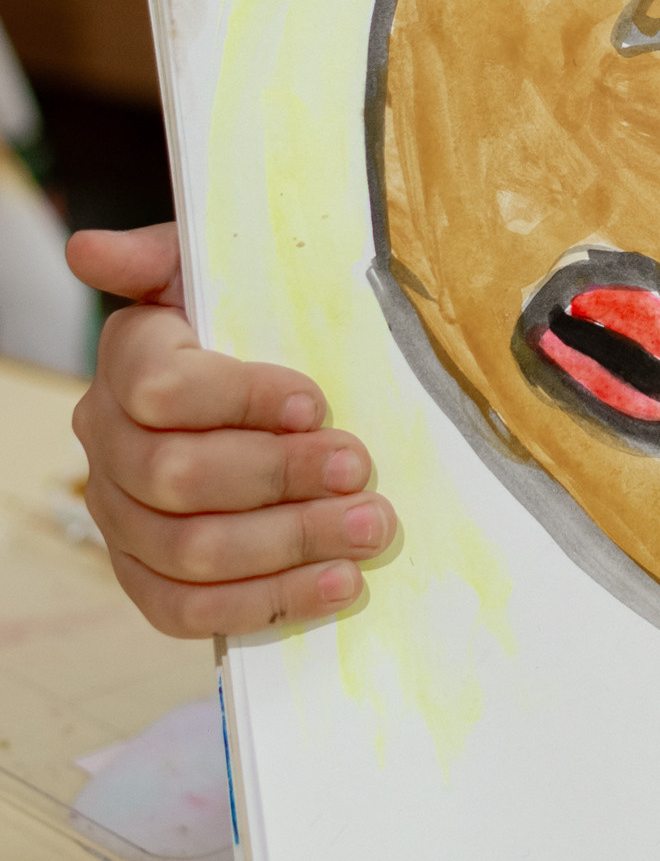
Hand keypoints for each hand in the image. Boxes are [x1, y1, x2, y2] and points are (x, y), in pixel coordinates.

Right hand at [67, 223, 393, 637]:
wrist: (266, 390)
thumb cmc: (250, 320)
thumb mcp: (217, 271)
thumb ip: (161, 254)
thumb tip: (89, 249)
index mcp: (128, 361)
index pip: (162, 390)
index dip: (240, 398)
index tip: (315, 401)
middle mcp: (108, 443)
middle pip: (178, 477)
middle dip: (280, 476)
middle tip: (361, 470)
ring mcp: (121, 518)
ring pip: (190, 550)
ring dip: (289, 544)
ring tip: (369, 529)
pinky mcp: (148, 576)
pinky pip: (186, 610)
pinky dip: (266, 603)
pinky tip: (335, 586)